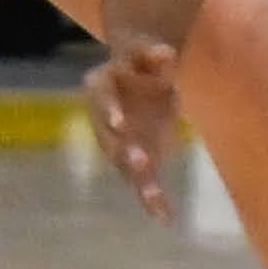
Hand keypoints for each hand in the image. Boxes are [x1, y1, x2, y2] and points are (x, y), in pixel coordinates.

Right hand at [83, 36, 182, 219]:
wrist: (142, 74)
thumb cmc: (144, 60)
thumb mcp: (149, 52)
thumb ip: (155, 54)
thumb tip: (166, 52)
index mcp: (101, 86)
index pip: (103, 100)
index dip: (111, 113)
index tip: (121, 125)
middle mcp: (104, 119)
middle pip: (110, 138)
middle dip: (125, 152)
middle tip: (141, 162)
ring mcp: (117, 142)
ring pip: (124, 165)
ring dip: (139, 181)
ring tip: (154, 198)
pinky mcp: (135, 159)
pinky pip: (142, 180)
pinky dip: (153, 199)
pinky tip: (165, 217)